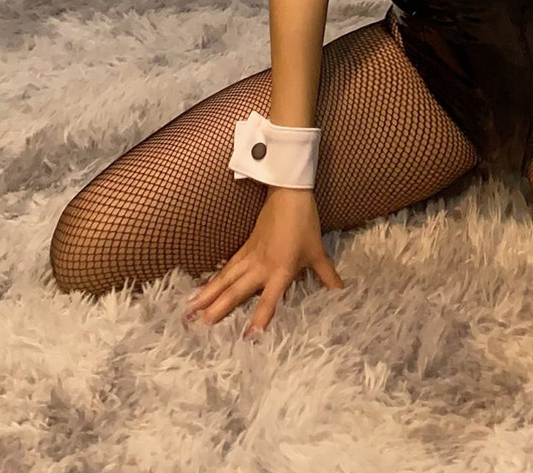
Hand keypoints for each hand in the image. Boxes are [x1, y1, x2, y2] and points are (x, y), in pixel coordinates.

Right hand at [182, 188, 344, 338]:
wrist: (289, 194)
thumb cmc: (304, 224)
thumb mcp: (318, 253)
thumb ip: (328, 277)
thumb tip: (343, 294)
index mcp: (280, 270)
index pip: (269, 300)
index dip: (259, 319)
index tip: (247, 339)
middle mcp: (261, 266)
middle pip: (236, 290)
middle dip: (218, 308)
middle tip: (200, 326)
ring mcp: (250, 256)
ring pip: (225, 279)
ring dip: (207, 295)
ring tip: (189, 311)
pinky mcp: (245, 248)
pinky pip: (227, 268)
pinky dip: (214, 280)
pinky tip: (202, 290)